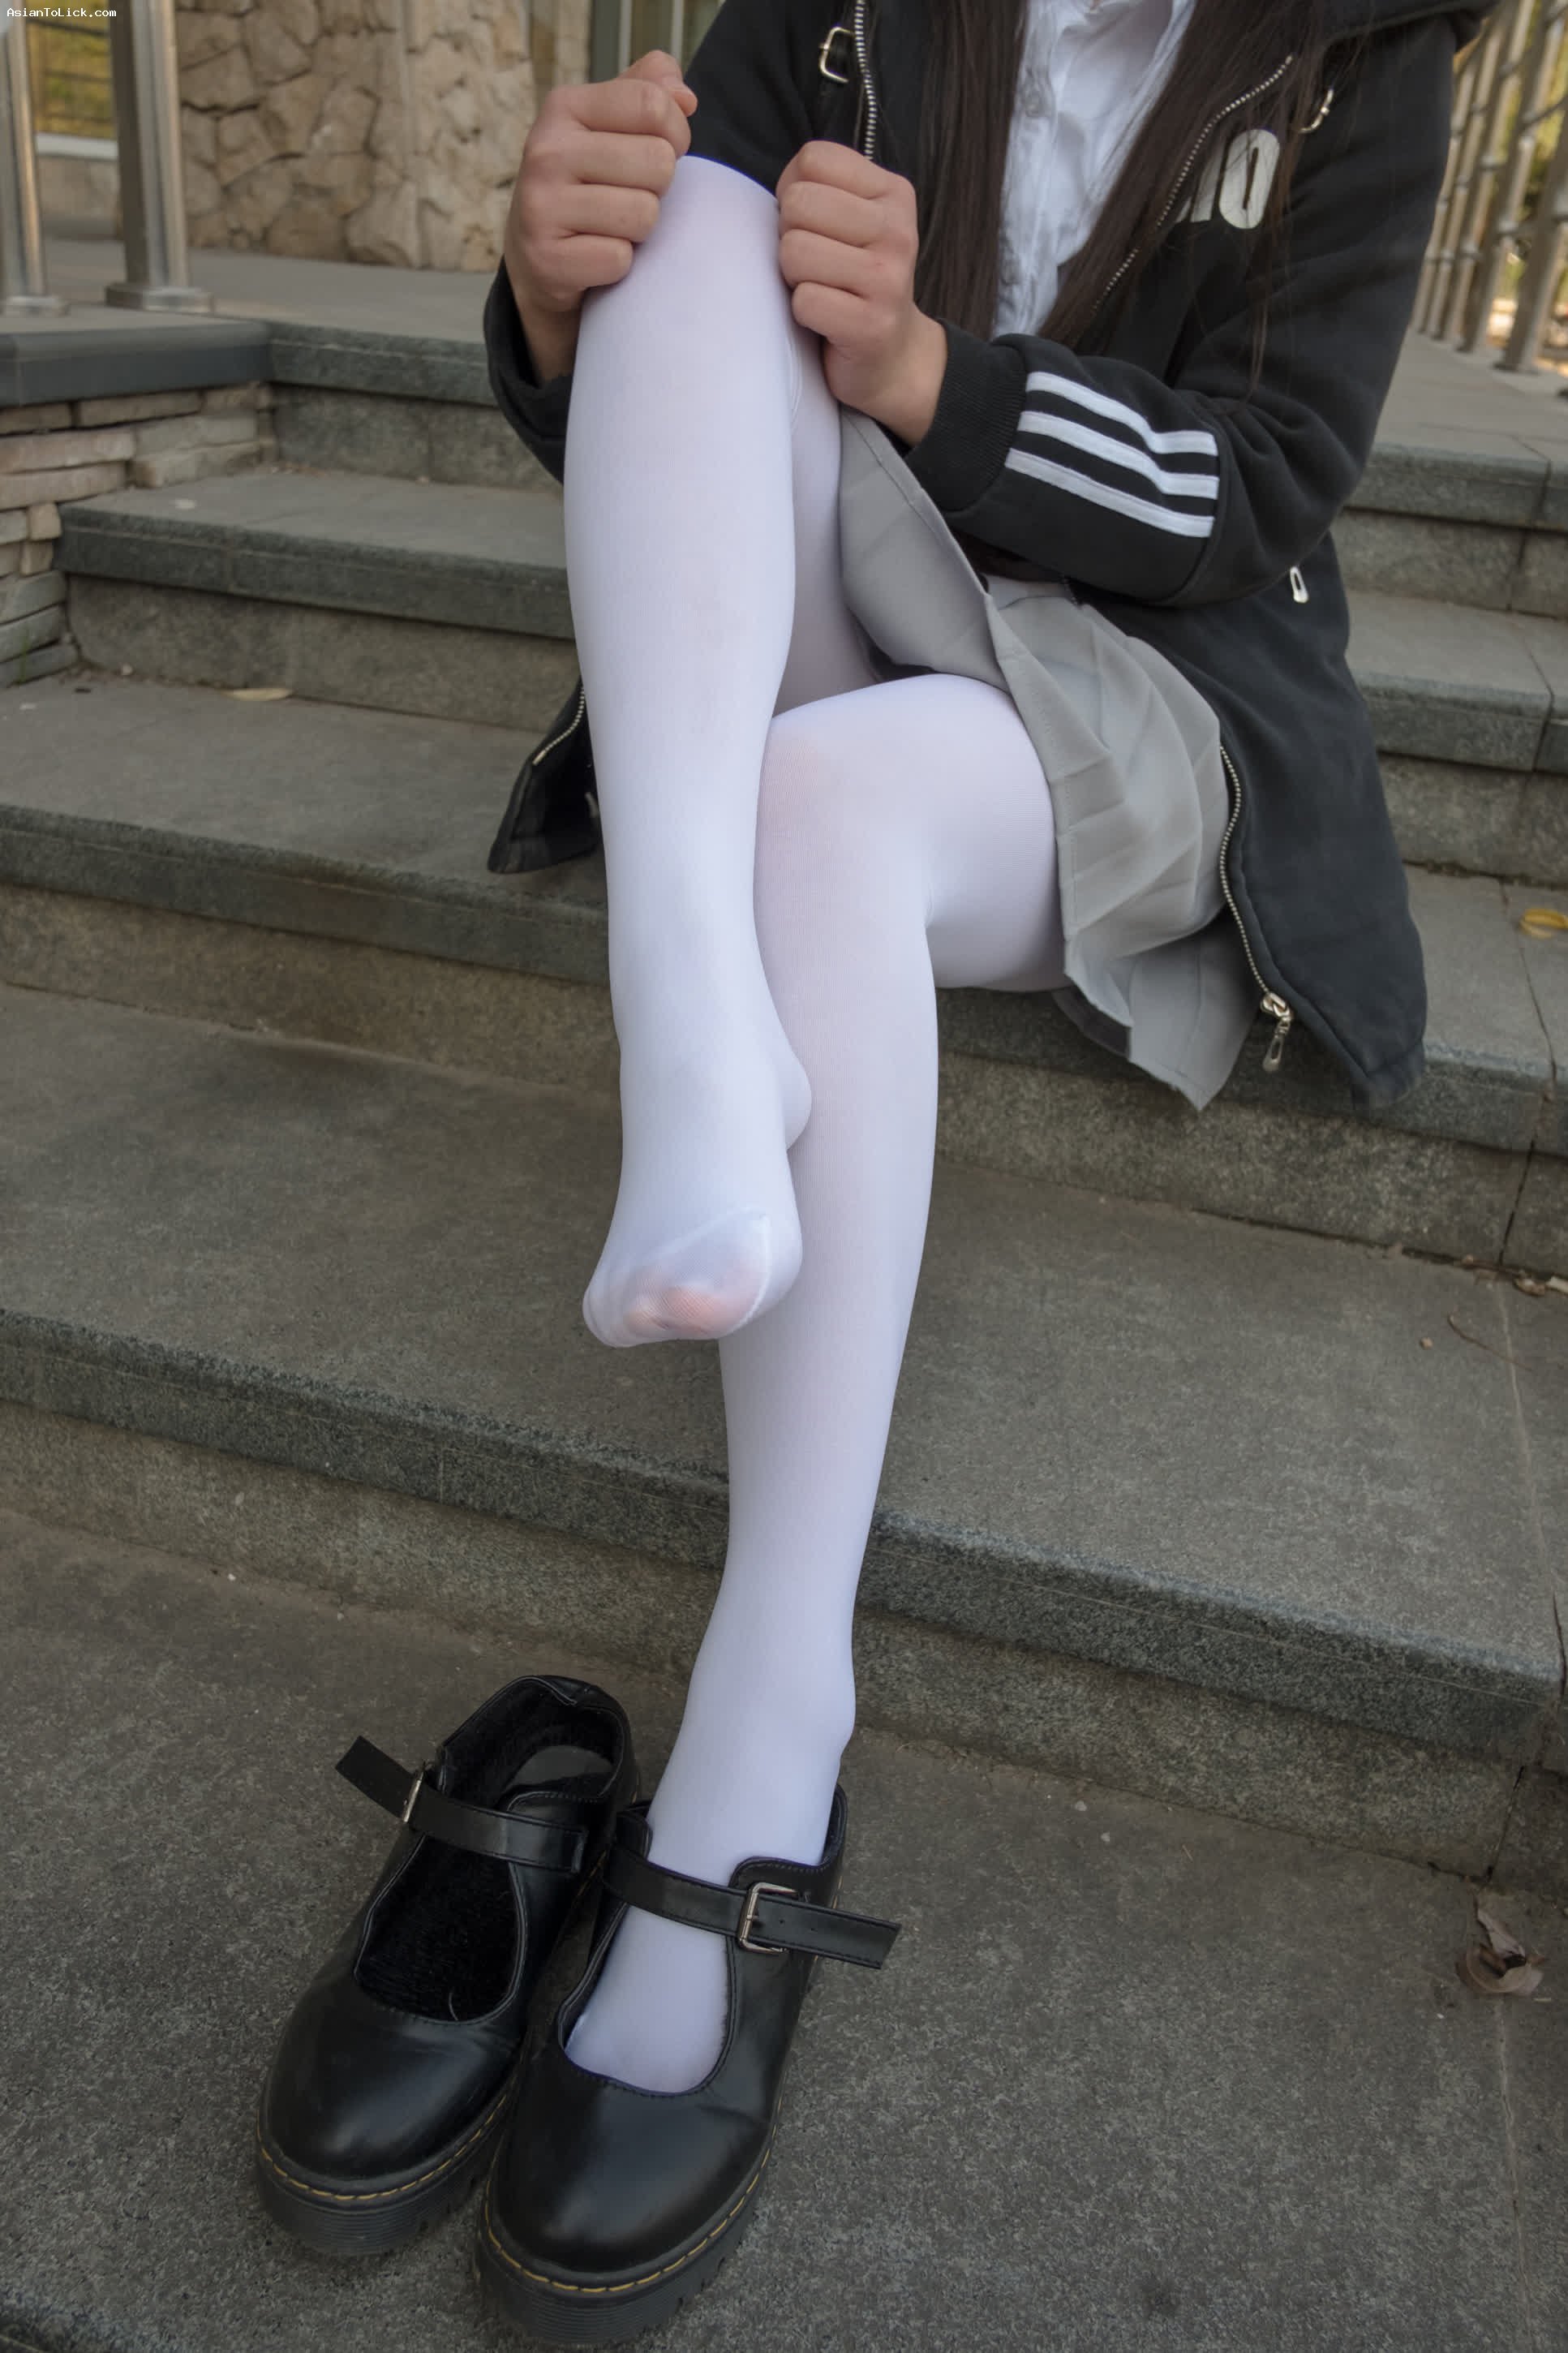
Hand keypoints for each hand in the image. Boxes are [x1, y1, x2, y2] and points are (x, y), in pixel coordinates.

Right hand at [502, 49, 697, 380]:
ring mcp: (541, 206)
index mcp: (564, 106)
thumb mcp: (610, 126)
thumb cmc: (586, 185)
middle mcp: (547, 151)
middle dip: (658, 187)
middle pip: (658, 161)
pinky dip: (619, 265)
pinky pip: (620, 259)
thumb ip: (648, 92)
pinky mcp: (547, 259)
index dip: (676, 133)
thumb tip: (685, 97)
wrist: (535, 257)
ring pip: (644, 214)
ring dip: (640, 230)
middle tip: (628, 196)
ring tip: (611, 227)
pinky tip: (595, 256)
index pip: (653, 104)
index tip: (660, 151)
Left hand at [777, 141, 946, 444]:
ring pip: (795, 250)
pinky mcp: (870, 325)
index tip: (815, 225)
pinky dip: (802, 313)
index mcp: (893, 193)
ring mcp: (888, 279)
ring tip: (819, 289)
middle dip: (791, 236)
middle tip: (815, 264)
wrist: (892, 358)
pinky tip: (824, 318)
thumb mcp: (854, 222)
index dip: (796, 191)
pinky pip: (804, 300)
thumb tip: (783, 192)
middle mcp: (897, 230)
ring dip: (794, 276)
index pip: (813, 159)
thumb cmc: (857, 282)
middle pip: (799, 202)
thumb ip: (822, 189)